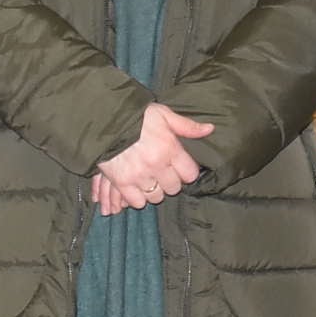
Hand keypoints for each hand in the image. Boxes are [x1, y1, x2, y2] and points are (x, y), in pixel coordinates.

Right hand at [92, 102, 214, 211]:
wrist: (105, 121)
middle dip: (171, 182)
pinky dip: (138, 198)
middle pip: (173, 188)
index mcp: (169, 148)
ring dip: (154, 191)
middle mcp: (156, 165)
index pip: (190, 174)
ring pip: (156, 197)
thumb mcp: (164, 114)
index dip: (187, 172)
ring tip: (150, 180)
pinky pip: (136, 201)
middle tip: (164, 173)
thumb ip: (187, 126)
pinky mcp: (122, 182)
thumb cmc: (137, 117)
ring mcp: (138, 176)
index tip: (181, 168)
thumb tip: (210, 129)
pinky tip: (138, 188)